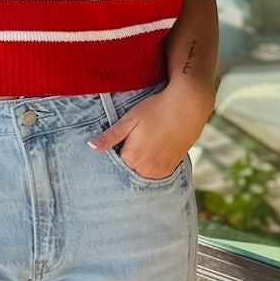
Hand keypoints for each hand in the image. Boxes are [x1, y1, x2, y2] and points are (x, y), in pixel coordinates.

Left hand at [88, 82, 208, 180]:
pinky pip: (155, 175)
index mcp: (132, 157)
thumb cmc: (156, 108)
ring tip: (142, 147)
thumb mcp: (130, 119)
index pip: (114, 166)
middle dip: (125, 164)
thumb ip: (111, 136)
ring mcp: (161, 170)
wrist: (188, 105)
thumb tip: (91, 146)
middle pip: (128, 173)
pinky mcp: (172, 168)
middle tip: (130, 145)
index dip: (113, 157)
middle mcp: (147, 168)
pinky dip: (151, 168)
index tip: (114, 148)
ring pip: (141, 175)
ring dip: (138, 167)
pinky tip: (152, 153)